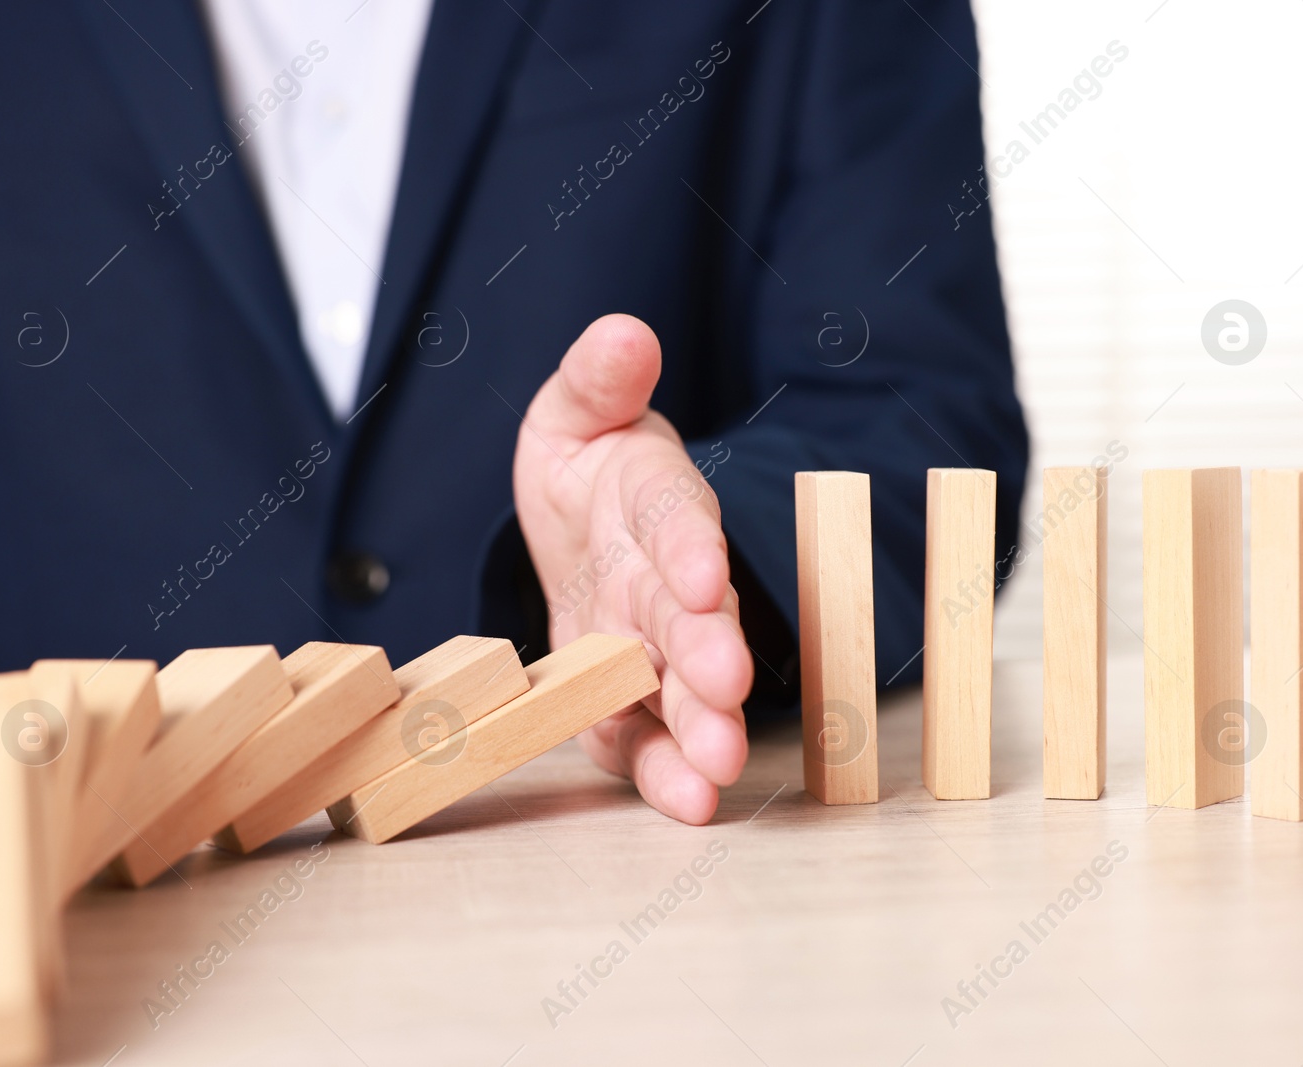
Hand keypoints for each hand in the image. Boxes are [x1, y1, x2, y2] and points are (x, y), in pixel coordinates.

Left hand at [513, 314, 753, 823]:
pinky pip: (644, 736)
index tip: (702, 574)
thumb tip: (623, 332)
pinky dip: (665, 771)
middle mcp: (665, 582)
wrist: (586, 531)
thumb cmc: (590, 468)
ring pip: (679, 687)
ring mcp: (649, 645)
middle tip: (724, 691)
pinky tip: (687, 801)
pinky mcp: (626, 698)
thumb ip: (599, 379)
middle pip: (690, 618)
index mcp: (656, 504)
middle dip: (709, 653)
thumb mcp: (578, 411)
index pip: (678, 520)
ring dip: (700, 726)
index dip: (691, 547)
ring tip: (717, 767)